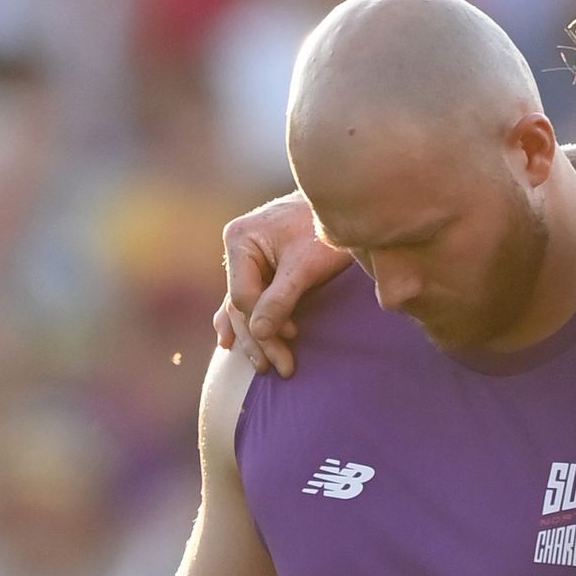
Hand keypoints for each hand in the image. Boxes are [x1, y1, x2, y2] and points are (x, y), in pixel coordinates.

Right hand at [218, 190, 349, 376]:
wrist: (348, 206)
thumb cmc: (327, 231)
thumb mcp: (306, 265)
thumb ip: (282, 297)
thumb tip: (259, 333)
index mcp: (240, 239)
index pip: (244, 295)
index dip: (264, 323)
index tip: (288, 342)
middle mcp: (238, 247)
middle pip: (241, 303)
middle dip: (259, 339)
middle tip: (275, 369)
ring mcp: (247, 256)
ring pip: (243, 304)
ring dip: (253, 336)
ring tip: (261, 366)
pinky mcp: (261, 265)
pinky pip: (248, 298)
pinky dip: (244, 320)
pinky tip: (228, 341)